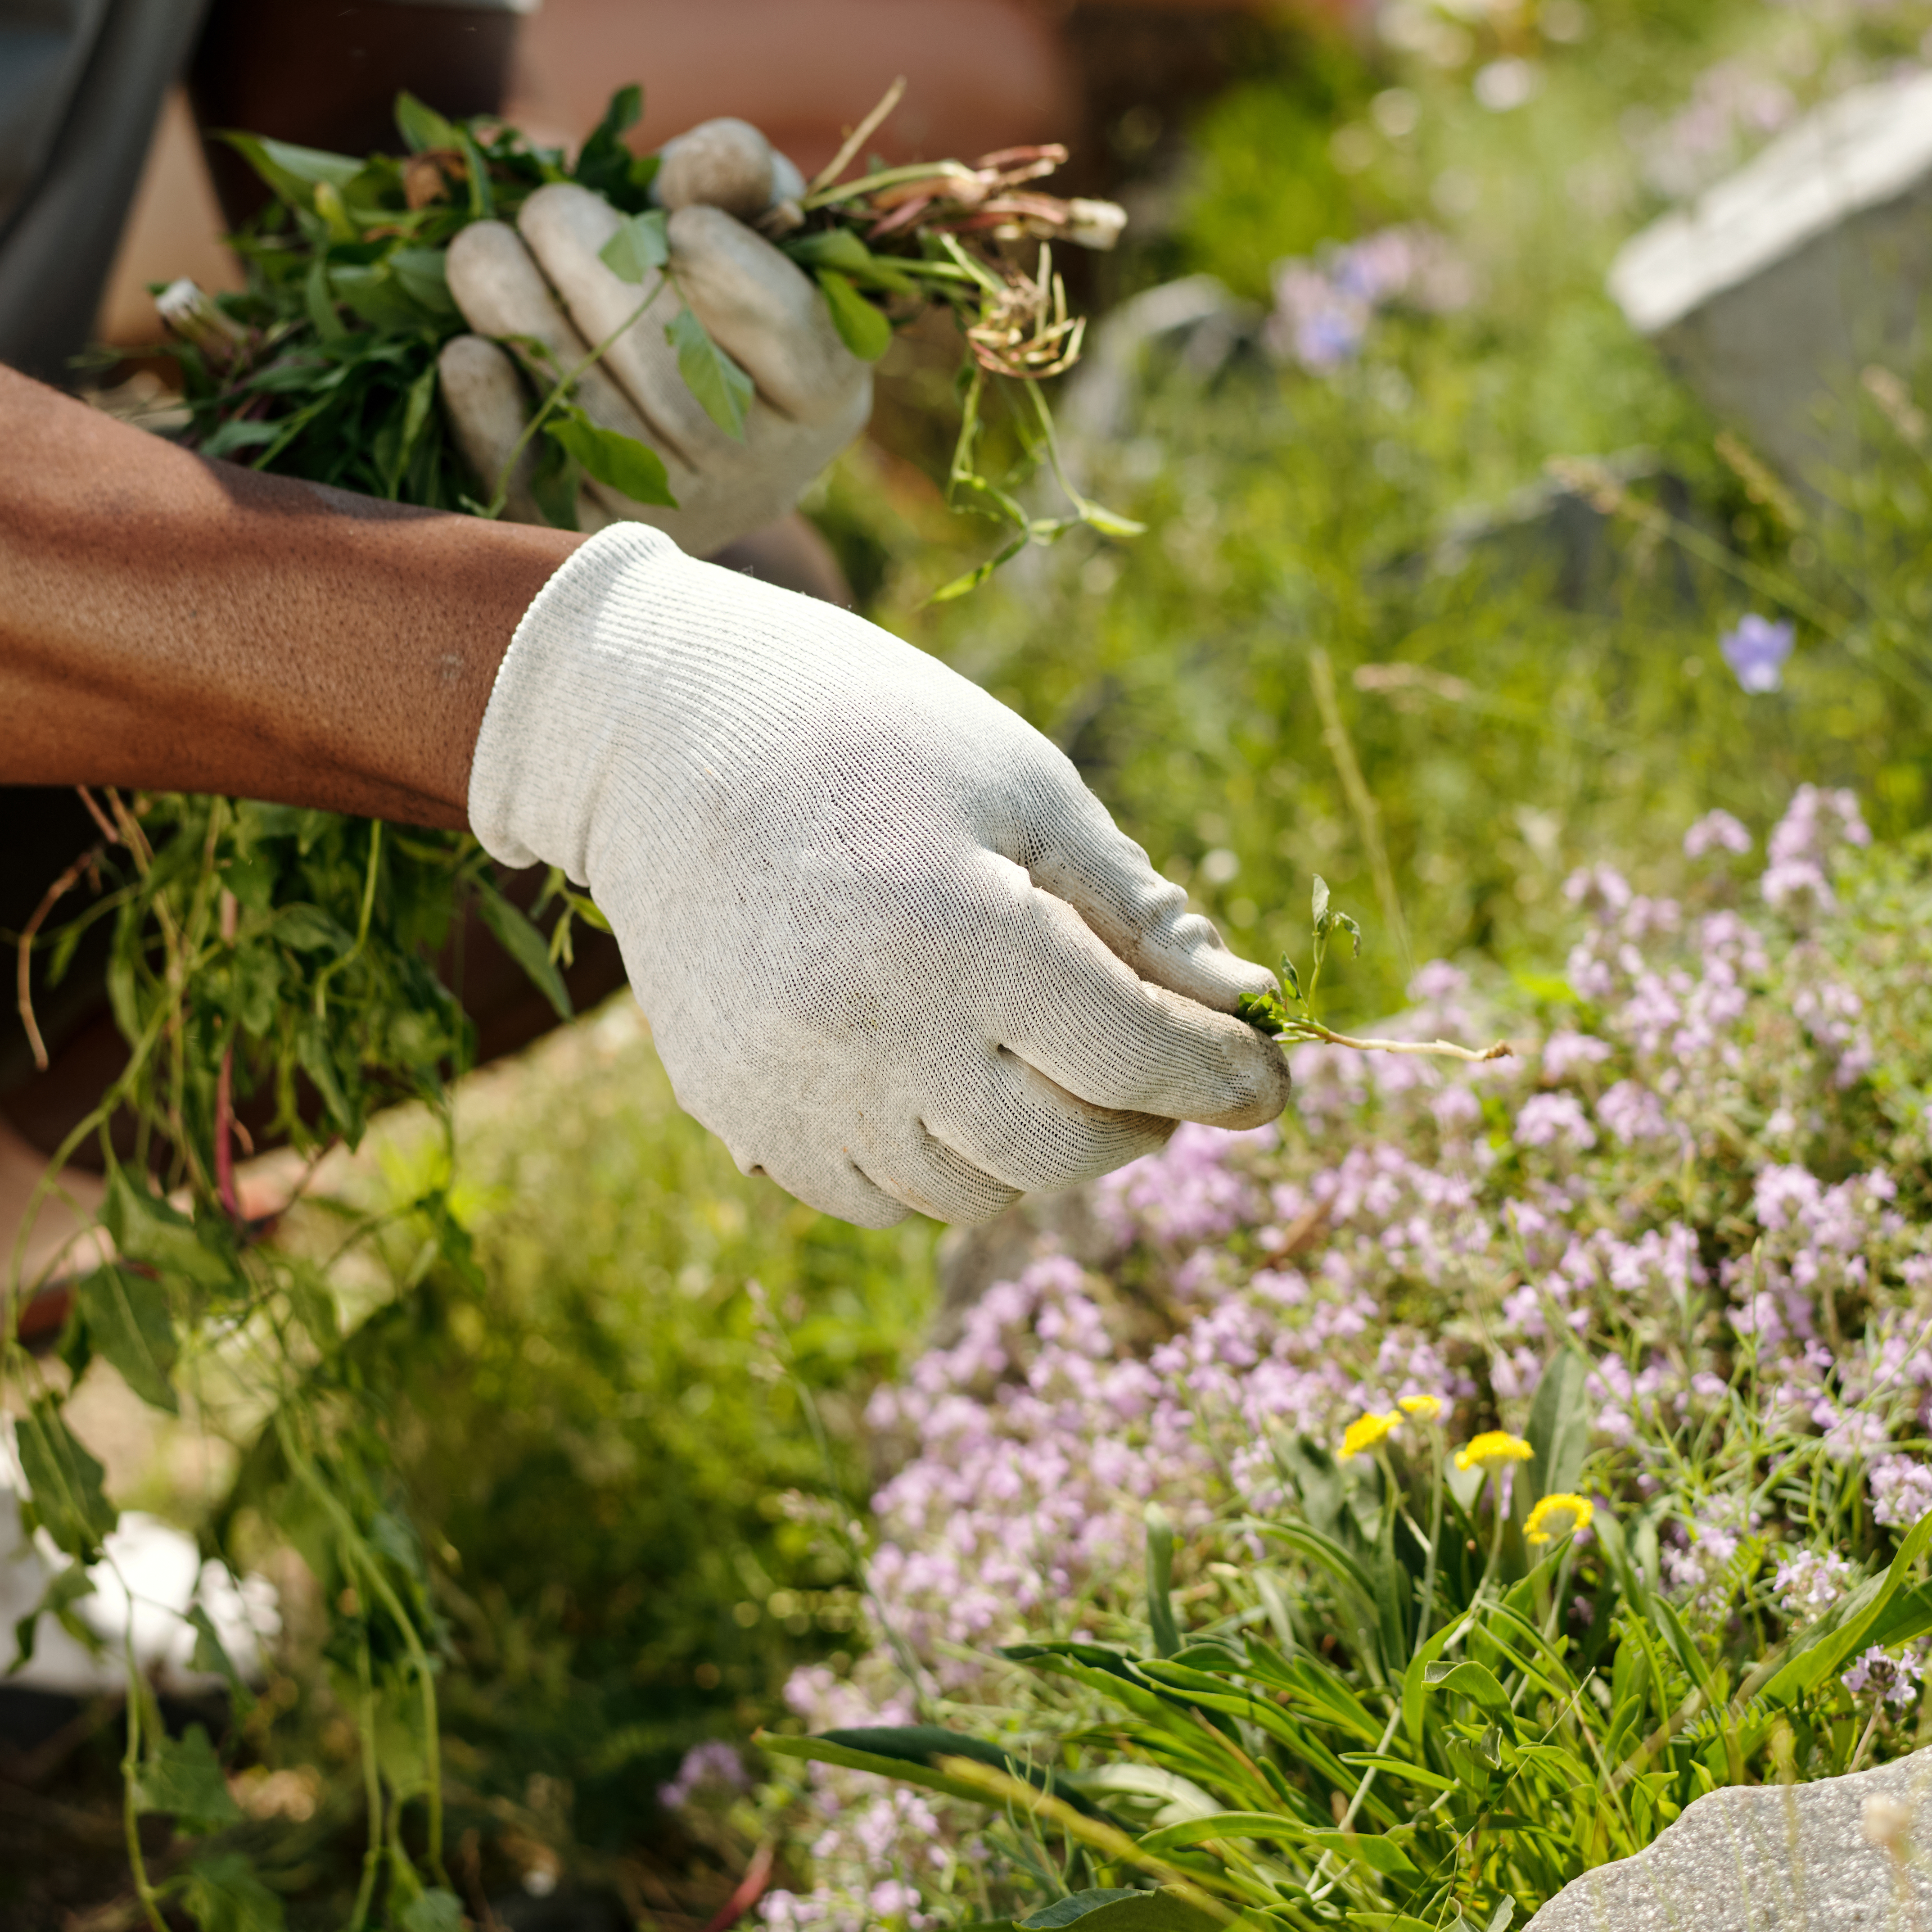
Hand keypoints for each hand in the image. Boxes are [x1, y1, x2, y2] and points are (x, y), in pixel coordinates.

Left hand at [434, 121, 862, 555]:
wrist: (662, 419)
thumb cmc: (702, 293)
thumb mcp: (733, 224)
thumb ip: (735, 180)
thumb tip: (726, 153)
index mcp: (824, 384)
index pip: (791, 330)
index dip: (737, 274)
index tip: (680, 222)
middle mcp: (765, 465)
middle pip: (680, 376)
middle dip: (602, 280)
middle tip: (547, 207)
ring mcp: (677, 511)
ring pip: (600, 424)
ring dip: (528, 328)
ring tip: (479, 247)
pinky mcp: (590, 536)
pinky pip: (538, 485)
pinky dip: (495, 419)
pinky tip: (467, 352)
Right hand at [465, 529, 1291, 1225]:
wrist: (659, 737)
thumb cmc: (870, 733)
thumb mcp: (1026, 785)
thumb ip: (1136, 910)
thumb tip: (1248, 1004)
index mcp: (957, 933)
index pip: (1135, 1057)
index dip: (1223, 1078)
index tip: (1272, 1084)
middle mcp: (870, 1033)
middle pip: (1063, 1149)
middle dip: (1140, 1122)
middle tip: (1164, 1072)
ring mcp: (793, 1091)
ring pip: (974, 1194)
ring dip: (1044, 1150)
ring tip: (1060, 1071)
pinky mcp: (739, 1116)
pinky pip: (878, 1198)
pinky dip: (944, 1167)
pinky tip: (957, 1089)